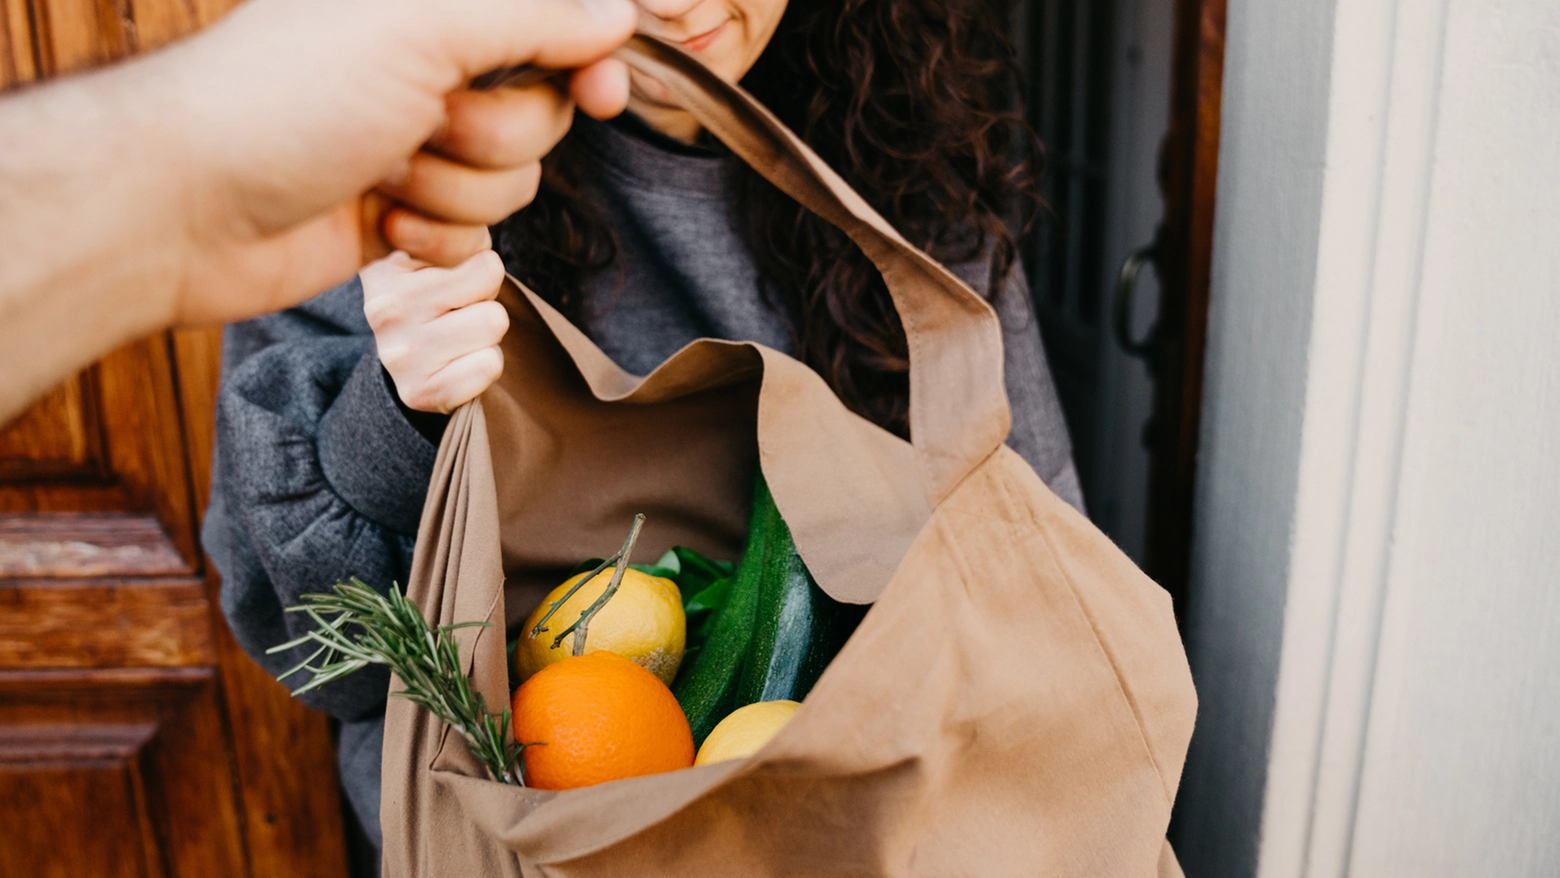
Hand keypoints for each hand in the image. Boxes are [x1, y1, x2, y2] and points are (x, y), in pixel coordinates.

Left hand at [165, 0, 636, 324]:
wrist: (187, 209)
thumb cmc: (282, 99)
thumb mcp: (418, 27)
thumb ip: (530, 14)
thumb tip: (615, 16)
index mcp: (429, 7)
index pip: (551, 23)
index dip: (589, 57)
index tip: (604, 92)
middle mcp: (426, 66)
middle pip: (543, 111)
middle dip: (495, 134)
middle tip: (428, 124)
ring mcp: (415, 141)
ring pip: (513, 180)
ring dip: (456, 190)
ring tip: (383, 176)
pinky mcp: (404, 212)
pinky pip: (475, 234)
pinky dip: (435, 237)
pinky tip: (379, 221)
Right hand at [363, 250, 510, 413]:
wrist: (417, 365)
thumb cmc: (442, 296)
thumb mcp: (446, 253)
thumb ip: (461, 236)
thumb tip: (480, 260)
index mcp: (386, 264)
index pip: (471, 245)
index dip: (481, 264)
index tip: (454, 276)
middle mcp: (383, 307)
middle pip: (488, 279)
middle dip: (485, 296)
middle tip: (459, 310)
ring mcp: (397, 353)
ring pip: (493, 322)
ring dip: (487, 331)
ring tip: (459, 334)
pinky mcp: (418, 392)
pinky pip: (488, 366)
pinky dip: (486, 364)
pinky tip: (459, 363)